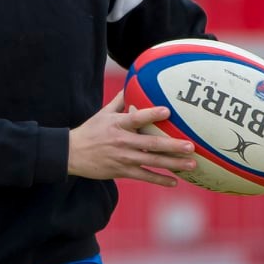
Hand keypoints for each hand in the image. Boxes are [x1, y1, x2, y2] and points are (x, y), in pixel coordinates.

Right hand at [68, 92, 199, 187]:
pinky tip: (174, 181)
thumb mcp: (103, 113)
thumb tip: (131, 82)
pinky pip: (144, 176)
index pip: (137, 118)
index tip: (167, 111)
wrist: (72, 154)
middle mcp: (122, 141)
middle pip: (151, 143)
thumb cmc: (90, 131)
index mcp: (118, 124)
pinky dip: (159, 179)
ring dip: (173, 163)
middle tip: (190, 146)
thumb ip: (120, 100)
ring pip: (152, 161)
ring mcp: (123, 158)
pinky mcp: (122, 171)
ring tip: (191, 164)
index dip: (152, 114)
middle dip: (172, 145)